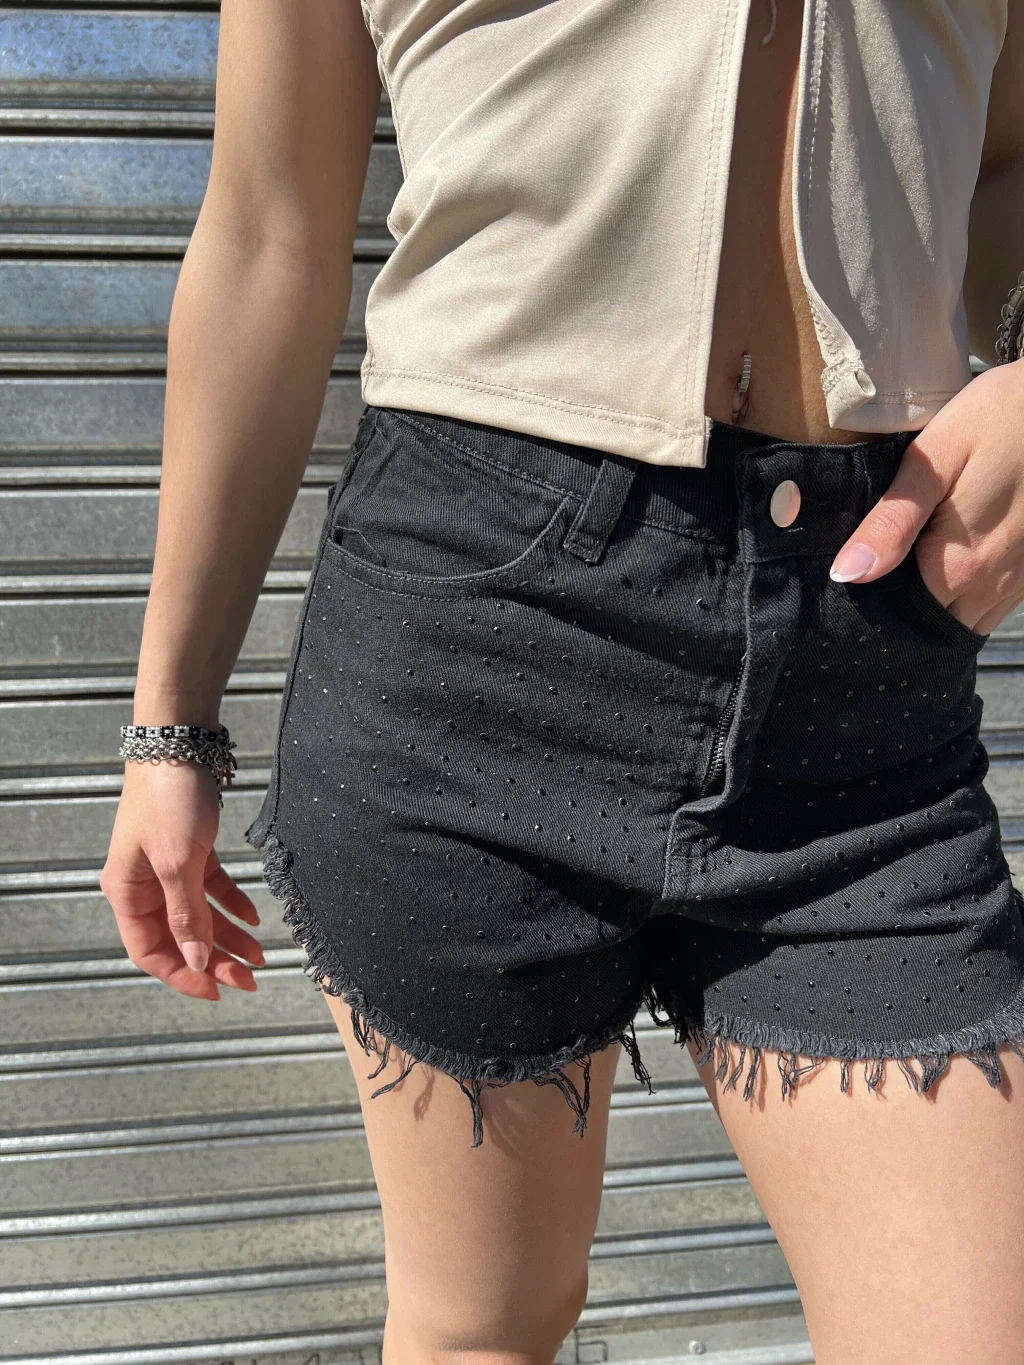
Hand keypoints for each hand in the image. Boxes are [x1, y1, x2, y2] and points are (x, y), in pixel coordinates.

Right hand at [100, 759, 264, 999]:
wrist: (179, 743)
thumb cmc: (169, 799)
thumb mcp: (179, 862)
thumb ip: (187, 914)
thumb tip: (196, 960)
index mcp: (127, 893)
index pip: (151, 951)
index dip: (183, 975)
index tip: (218, 991)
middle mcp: (143, 885)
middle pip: (179, 937)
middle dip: (214, 960)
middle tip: (249, 979)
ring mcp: (167, 867)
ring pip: (198, 915)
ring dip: (227, 936)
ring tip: (259, 956)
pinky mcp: (189, 849)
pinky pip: (210, 888)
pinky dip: (231, 902)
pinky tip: (254, 917)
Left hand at [829, 359, 1023, 634]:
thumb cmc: (999, 418)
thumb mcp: (933, 460)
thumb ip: (890, 522)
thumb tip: (847, 573)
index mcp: (959, 567)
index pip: (898, 617)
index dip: (869, 604)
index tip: (848, 582)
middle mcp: (993, 587)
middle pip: (932, 624)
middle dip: (901, 611)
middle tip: (877, 572)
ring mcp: (1019, 582)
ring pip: (964, 621)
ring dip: (936, 605)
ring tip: (909, 566)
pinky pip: (993, 605)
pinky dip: (966, 594)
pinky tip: (949, 561)